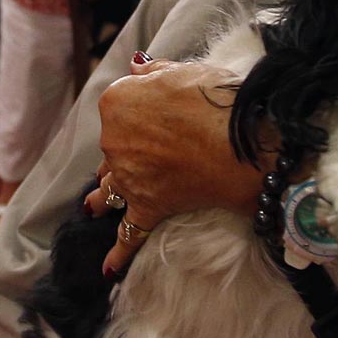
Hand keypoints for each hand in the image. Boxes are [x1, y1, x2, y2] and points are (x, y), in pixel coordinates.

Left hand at [88, 58, 266, 273]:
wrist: (244, 143)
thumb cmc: (219, 101)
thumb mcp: (186, 70)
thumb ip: (154, 72)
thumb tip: (136, 68)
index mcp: (118, 102)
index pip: (119, 104)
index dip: (138, 108)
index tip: (157, 112)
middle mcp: (113, 140)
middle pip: (113, 146)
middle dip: (126, 149)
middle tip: (147, 153)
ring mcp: (128, 177)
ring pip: (109, 188)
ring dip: (102, 198)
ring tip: (93, 208)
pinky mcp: (147, 207)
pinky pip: (129, 234)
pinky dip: (118, 253)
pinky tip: (108, 269)